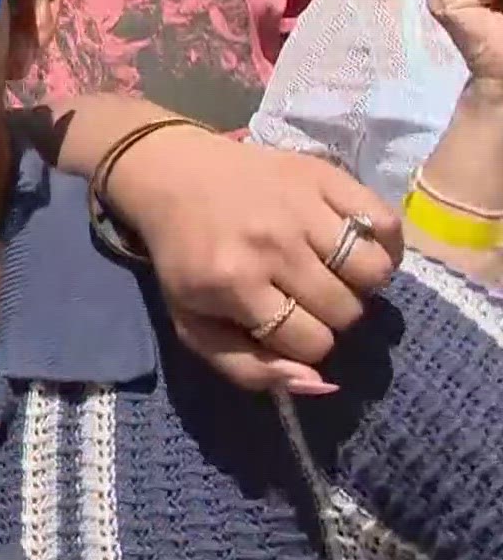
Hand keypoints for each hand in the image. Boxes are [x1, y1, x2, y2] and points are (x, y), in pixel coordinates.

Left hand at [102, 127, 401, 391]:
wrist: (173, 175)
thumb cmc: (185, 257)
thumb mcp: (194, 323)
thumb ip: (248, 368)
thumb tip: (321, 384)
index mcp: (233, 284)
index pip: (313, 343)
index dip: (304, 344)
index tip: (286, 325)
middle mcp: (271, 245)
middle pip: (346, 311)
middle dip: (331, 315)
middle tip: (306, 297)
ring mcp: (301, 207)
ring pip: (373, 272)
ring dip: (360, 283)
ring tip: (334, 274)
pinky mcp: (324, 175)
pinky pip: (385, 222)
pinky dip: (384, 244)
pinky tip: (359, 247)